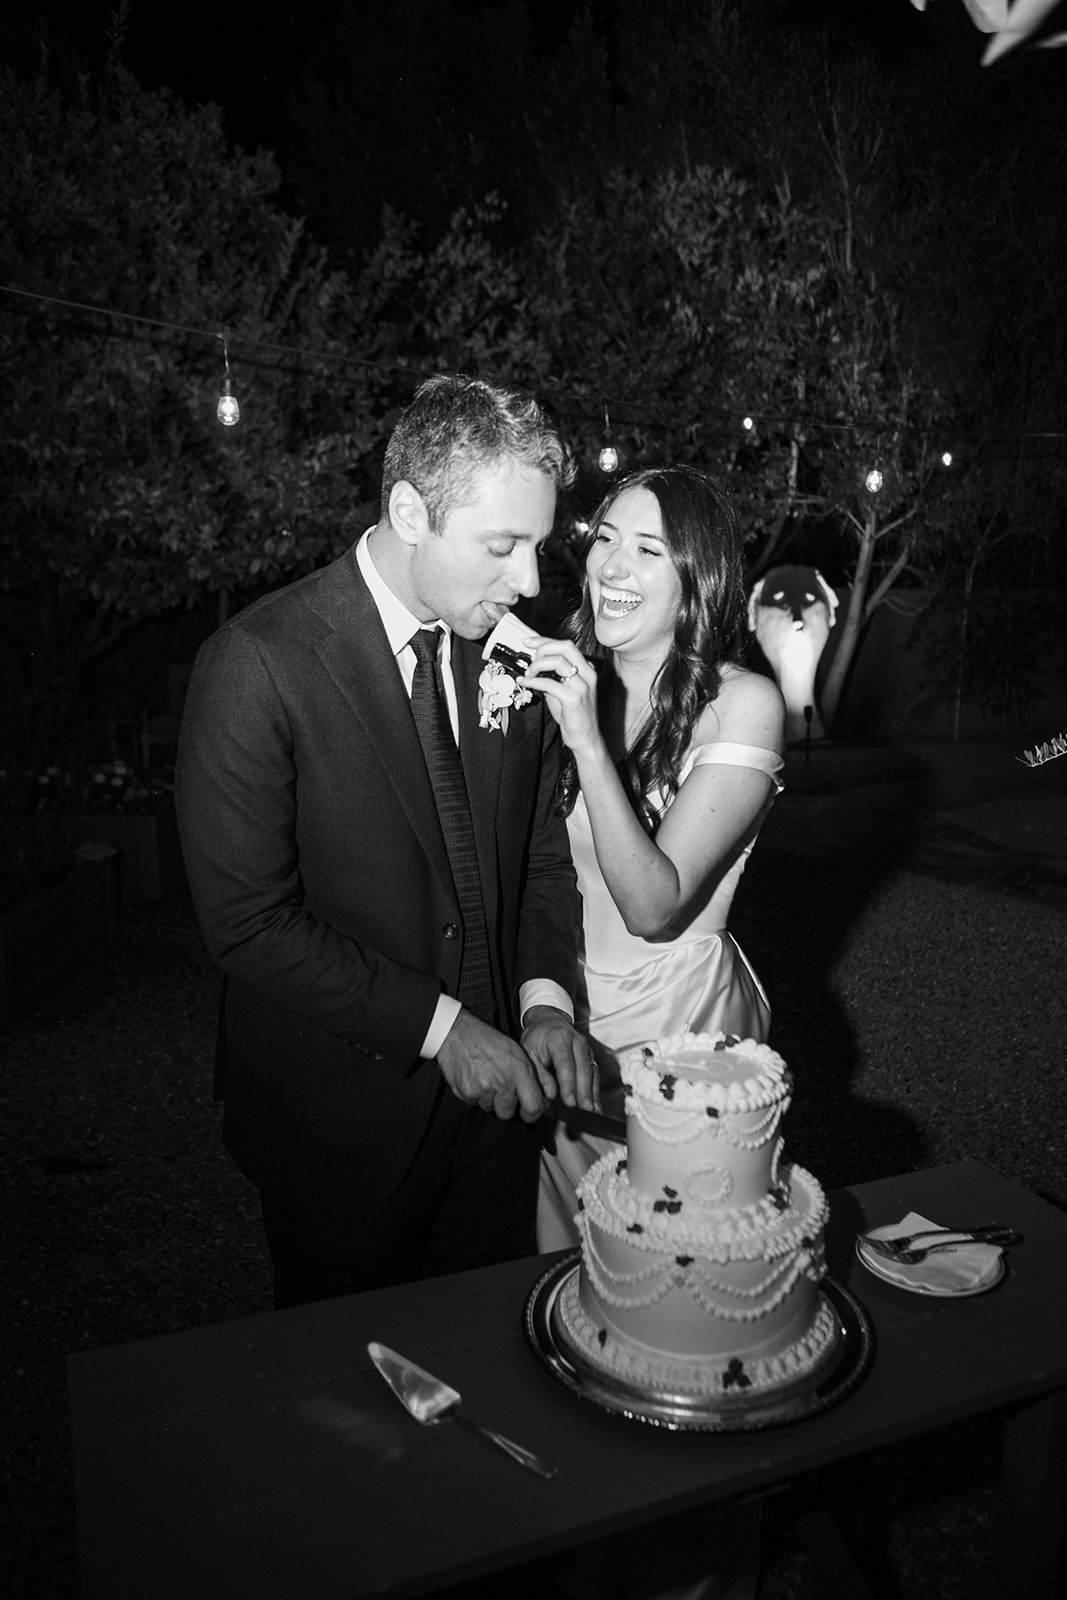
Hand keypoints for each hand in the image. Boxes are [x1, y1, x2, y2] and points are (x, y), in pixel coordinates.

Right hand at [436, 1010, 544, 1121]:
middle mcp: (503, 1081)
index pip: (533, 1107)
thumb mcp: (517, 1052)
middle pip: (507, 1113)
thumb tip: (545, 1097)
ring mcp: (484, 1089)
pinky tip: (473, 1078)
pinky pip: (474, 1103)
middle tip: (499, 1089)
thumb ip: (532, 1076)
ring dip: (488, 1098)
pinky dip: (474, 1094)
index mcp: (519, 1070)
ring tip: (484, 1077)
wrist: (457, 1033)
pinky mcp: (467, 1093)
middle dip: (504, 1105)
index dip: (531, 1114)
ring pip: (489, 1108)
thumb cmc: (487, 1040)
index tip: (527, 1113)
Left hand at [520, 638, 599, 754]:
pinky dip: (533, 682)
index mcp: (587, 669)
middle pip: (566, 646)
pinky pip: (549, 683)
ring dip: (537, 665)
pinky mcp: (574, 699)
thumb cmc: (574, 716)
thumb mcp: (562, 691)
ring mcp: (582, 686)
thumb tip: (533, 665)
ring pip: (558, 661)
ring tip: (527, 675)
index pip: (566, 646)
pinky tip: (525, 683)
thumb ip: (552, 677)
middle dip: (543, 648)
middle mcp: (588, 674)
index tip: (529, 642)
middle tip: (530, 658)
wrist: (586, 738)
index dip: (545, 641)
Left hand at [520, 1006, 598, 1111]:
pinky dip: (595, 1091)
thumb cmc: (537, 1038)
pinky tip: (595, 1105)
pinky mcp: (590, 1057)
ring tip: (592, 1112)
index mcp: (559, 1039)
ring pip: (592, 1074)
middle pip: (583, 1070)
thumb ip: (539, 1074)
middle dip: (585, 1093)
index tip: (569, 1102)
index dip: (569, 1085)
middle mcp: (577, 1042)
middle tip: (584, 1111)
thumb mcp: (529, 1053)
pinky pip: (595, 1075)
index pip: (566, 1064)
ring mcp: (586, 1049)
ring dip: (593, 1094)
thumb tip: (550, 1094)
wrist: (549, 1022)